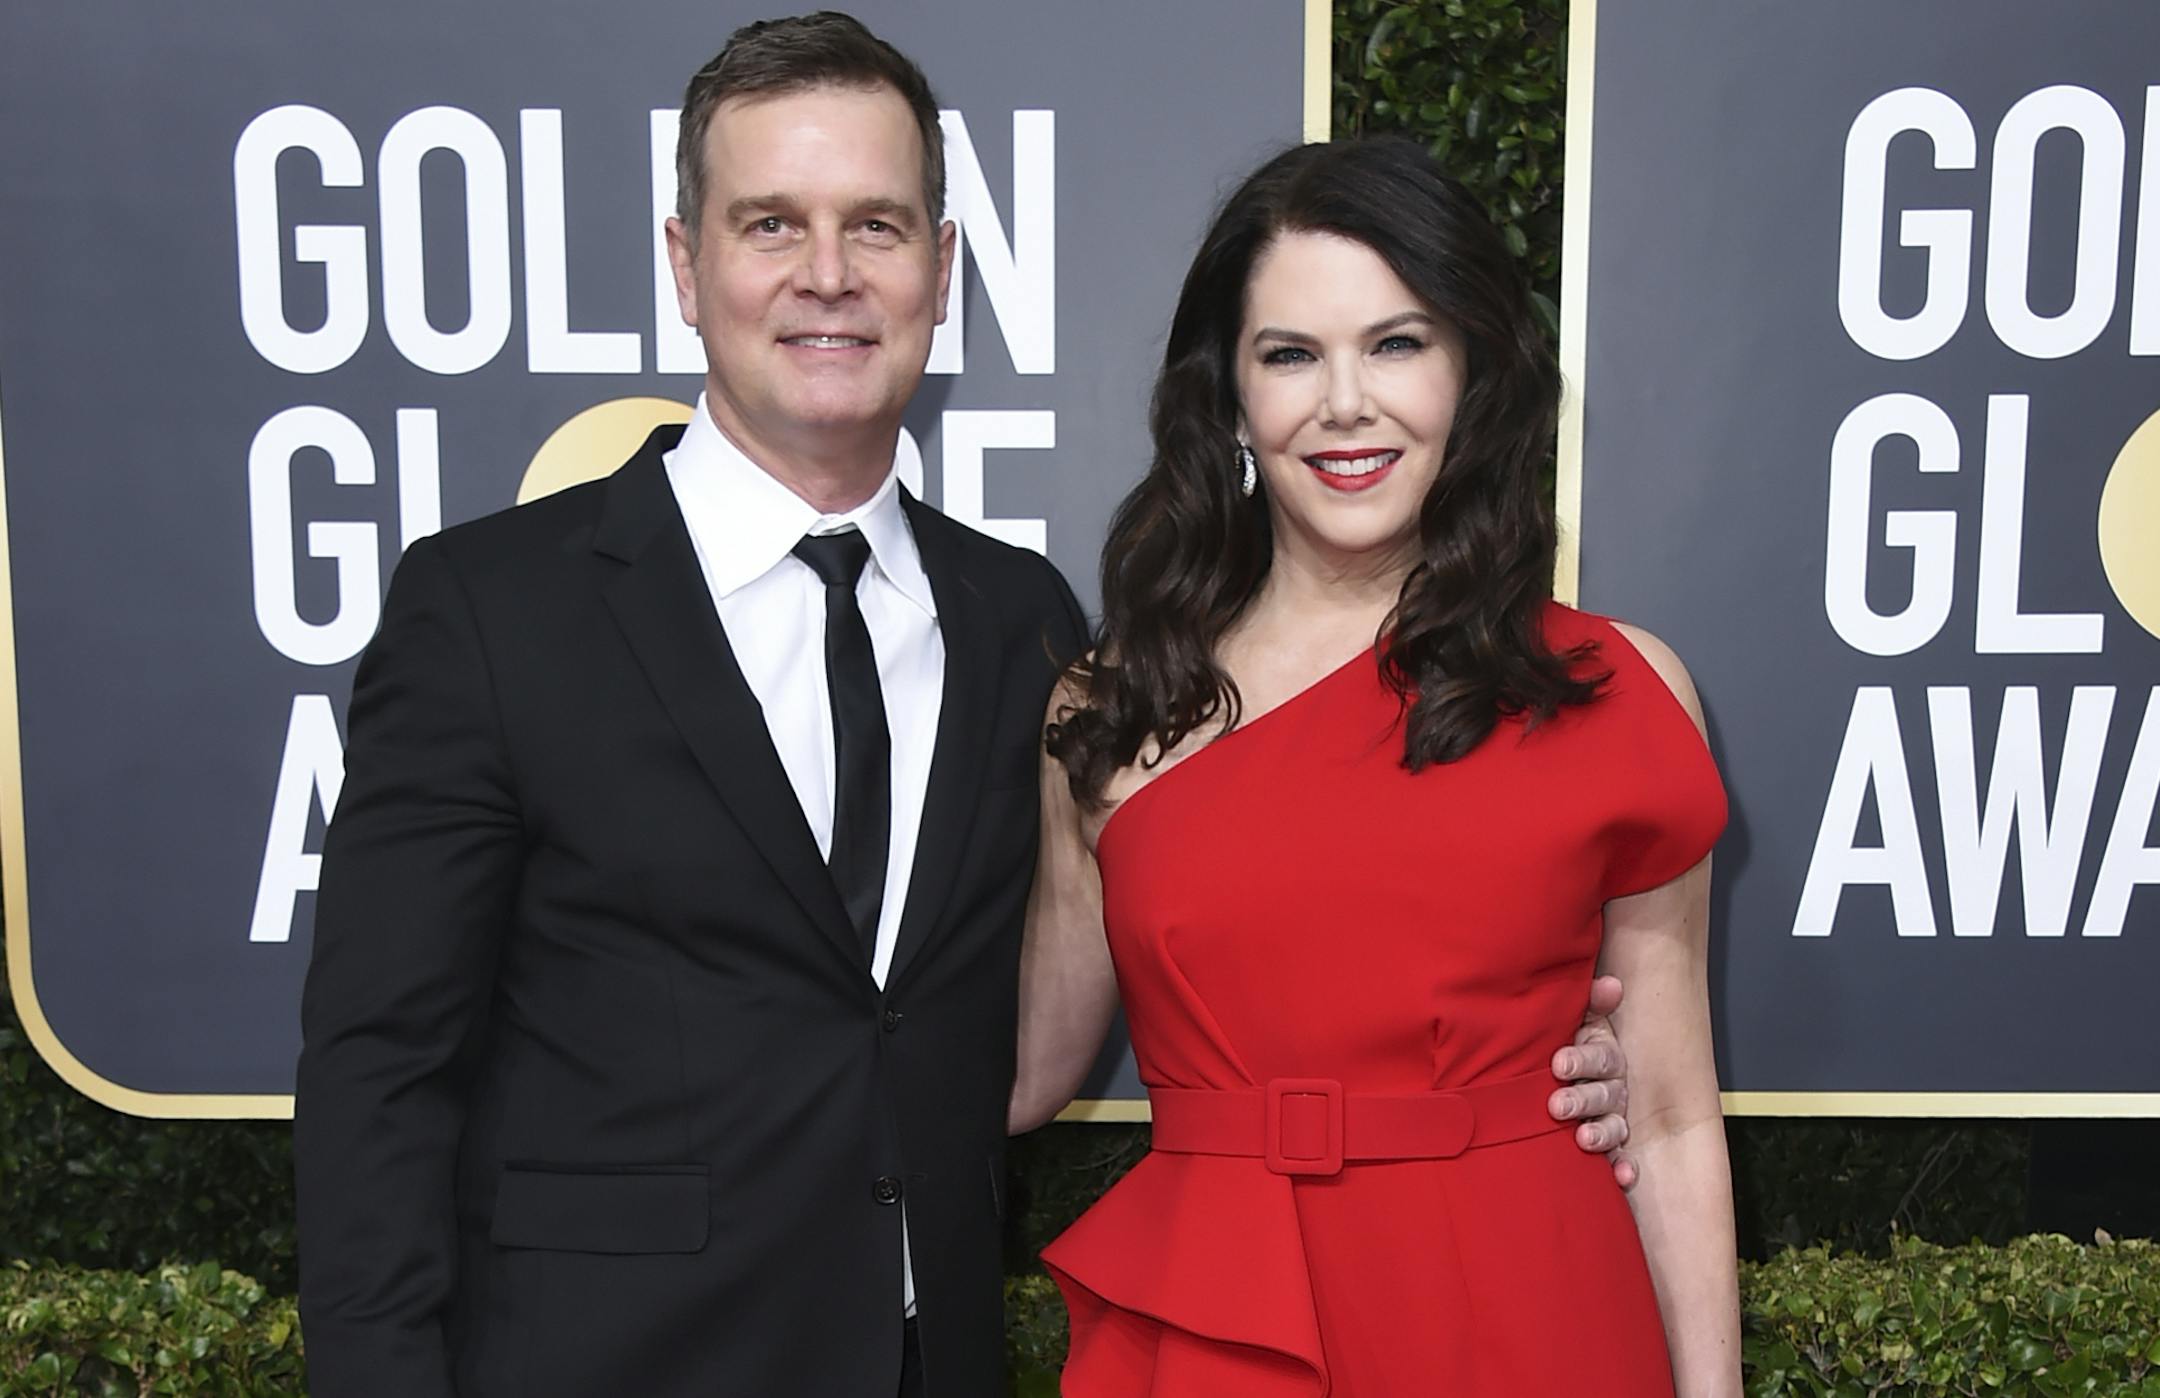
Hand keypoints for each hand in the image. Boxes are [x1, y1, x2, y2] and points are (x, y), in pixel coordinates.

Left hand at [1548, 974, 1635, 1188]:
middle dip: (1581, 1099)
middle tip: (1557, 1106)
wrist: (1565, 1076)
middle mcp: (1613, 1088)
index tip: (1559, 1064)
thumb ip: (1592, 1005)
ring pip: (1613, 1126)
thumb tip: (1612, 984)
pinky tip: (1622, 1177)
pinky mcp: (1611, 1146)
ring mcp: (1613, 1118)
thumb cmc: (1570, 1047)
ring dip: (1601, 1133)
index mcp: (1603, 1057)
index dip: (1580, 1060)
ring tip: (1584, 1139)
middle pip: (1604, 1094)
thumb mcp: (1579, 1022)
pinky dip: (1623, 1169)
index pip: (1597, 1057)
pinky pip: (1621, 1158)